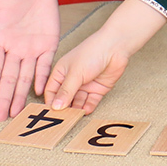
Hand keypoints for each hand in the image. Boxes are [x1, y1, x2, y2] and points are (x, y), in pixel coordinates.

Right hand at [0, 0, 65, 121]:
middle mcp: (14, 48)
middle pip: (8, 77)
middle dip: (4, 98)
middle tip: (0, 118)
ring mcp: (32, 46)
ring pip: (25, 75)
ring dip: (21, 93)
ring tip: (16, 113)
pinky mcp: (49, 41)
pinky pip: (45, 62)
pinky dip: (42, 76)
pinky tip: (39, 91)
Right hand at [44, 0, 166, 114]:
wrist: (116, 47)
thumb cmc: (92, 52)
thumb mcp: (75, 72)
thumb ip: (66, 91)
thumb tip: (55, 107)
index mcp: (62, 71)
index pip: (52, 90)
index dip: (51, 101)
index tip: (50, 113)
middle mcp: (73, 79)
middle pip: (64, 98)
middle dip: (64, 108)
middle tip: (62, 119)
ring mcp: (85, 84)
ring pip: (77, 102)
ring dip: (76, 109)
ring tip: (74, 117)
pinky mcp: (98, 89)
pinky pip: (90, 102)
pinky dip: (87, 107)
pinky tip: (85, 111)